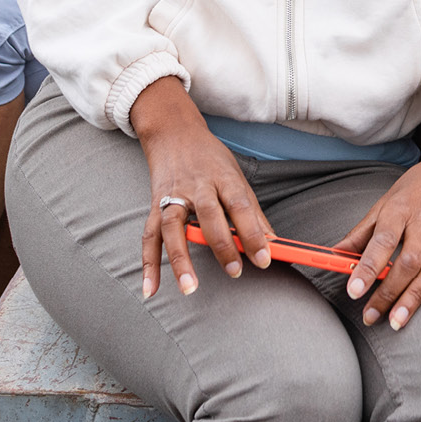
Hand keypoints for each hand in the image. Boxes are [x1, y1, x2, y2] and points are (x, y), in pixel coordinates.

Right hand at [131, 77, 273, 297]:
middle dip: (223, 245)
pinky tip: (150, 288)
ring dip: (180, 259)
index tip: (265, 258)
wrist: (174, 133)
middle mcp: (198, 185)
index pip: (241, 205)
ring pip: (173, 227)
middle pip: (209, 215)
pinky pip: (149, 236)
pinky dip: (149, 264)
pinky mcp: (154, 205)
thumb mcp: (237, 176)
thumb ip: (252, 212)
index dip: (254, 232)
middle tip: (235, 271)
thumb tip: (272, 242)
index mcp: (224, 177)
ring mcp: (173, 195)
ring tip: (190, 287)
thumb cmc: (210, 159)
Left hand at [336, 108, 420, 330]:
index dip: (367, 267)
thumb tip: (336, 253)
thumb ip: (363, 230)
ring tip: (397, 320)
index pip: (382, 241)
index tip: (354, 290)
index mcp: (400, 209)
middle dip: (388, 292)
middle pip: (406, 261)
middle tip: (371, 316)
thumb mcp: (387, 200)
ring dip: (414, 296)